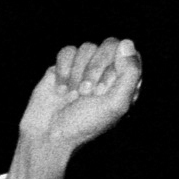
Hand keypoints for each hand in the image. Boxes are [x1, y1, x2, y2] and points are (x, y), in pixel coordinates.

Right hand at [7, 39, 139, 178]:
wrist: (48, 135)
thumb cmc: (84, 125)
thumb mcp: (116, 104)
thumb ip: (129, 73)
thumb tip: (126, 43)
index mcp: (123, 82)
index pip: (129, 53)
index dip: (116, 66)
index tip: (104, 89)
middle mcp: (106, 72)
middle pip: (109, 45)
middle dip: (95, 68)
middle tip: (86, 92)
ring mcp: (84, 69)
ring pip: (87, 47)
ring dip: (77, 73)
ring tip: (72, 95)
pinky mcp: (63, 68)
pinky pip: (67, 51)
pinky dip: (63, 70)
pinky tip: (60, 89)